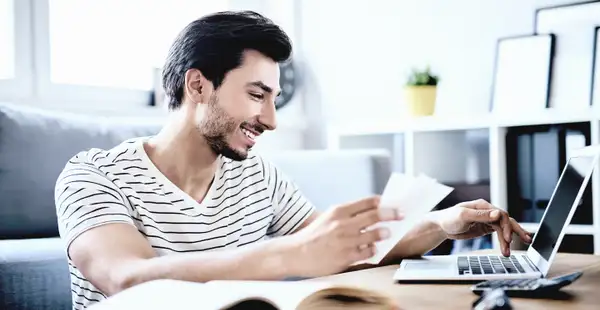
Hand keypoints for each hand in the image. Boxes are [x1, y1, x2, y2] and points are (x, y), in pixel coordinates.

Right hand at [288, 196, 402, 276]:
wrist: (296, 253)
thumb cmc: (314, 235)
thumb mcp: (329, 217)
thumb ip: (348, 214)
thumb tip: (372, 211)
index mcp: (339, 211)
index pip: (368, 202)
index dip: (384, 202)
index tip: (393, 204)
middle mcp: (343, 223)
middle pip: (375, 215)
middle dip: (392, 214)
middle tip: (401, 215)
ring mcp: (345, 240)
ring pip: (375, 234)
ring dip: (384, 233)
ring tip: (386, 233)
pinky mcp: (346, 256)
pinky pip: (368, 251)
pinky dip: (373, 249)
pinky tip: (372, 248)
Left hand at [432, 199, 531, 256]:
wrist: (440, 226)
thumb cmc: (449, 218)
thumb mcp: (463, 216)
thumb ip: (481, 215)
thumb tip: (498, 213)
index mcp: (483, 206)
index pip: (501, 214)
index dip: (506, 226)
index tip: (508, 238)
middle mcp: (487, 212)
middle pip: (506, 220)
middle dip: (515, 231)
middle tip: (526, 240)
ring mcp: (487, 220)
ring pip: (503, 228)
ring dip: (508, 240)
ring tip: (509, 252)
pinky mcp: (485, 228)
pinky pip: (498, 233)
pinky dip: (504, 241)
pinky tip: (507, 248)